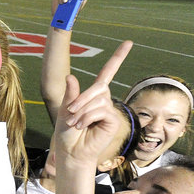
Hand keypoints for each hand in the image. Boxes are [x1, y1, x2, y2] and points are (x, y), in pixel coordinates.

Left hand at [55, 40, 131, 164]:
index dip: (117, 58)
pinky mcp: (113, 120)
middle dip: (81, 99)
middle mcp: (103, 100)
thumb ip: (70, 93)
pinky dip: (88, 116)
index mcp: (92, 95)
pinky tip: (83, 126)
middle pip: (99, 87)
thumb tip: (71, 76)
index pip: (108, 73)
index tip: (128, 43)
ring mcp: (110, 110)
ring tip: (75, 123)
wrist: (71, 150)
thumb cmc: (67, 131)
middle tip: (69, 112)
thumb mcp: (65, 108)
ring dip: (82, 111)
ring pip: (98, 100)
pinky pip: (101, 110)